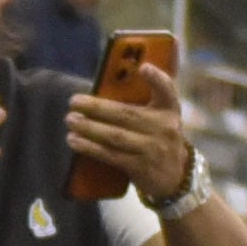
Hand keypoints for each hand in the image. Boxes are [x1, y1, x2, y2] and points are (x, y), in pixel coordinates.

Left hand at [65, 73, 195, 204]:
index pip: (167, 90)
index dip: (156, 78)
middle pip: (127, 114)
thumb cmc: (159, 140)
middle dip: (97, 107)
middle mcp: (164, 128)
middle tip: (73, 101)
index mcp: (169, 110)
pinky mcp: (141, 167)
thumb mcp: (161, 119)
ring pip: (116, 136)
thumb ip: (143, 102)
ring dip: (90, 128)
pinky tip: (75, 141)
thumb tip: (101, 91)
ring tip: (71, 120)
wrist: (175, 178)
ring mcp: (153, 149)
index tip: (143, 67)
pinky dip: (91, 148)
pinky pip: (112, 155)